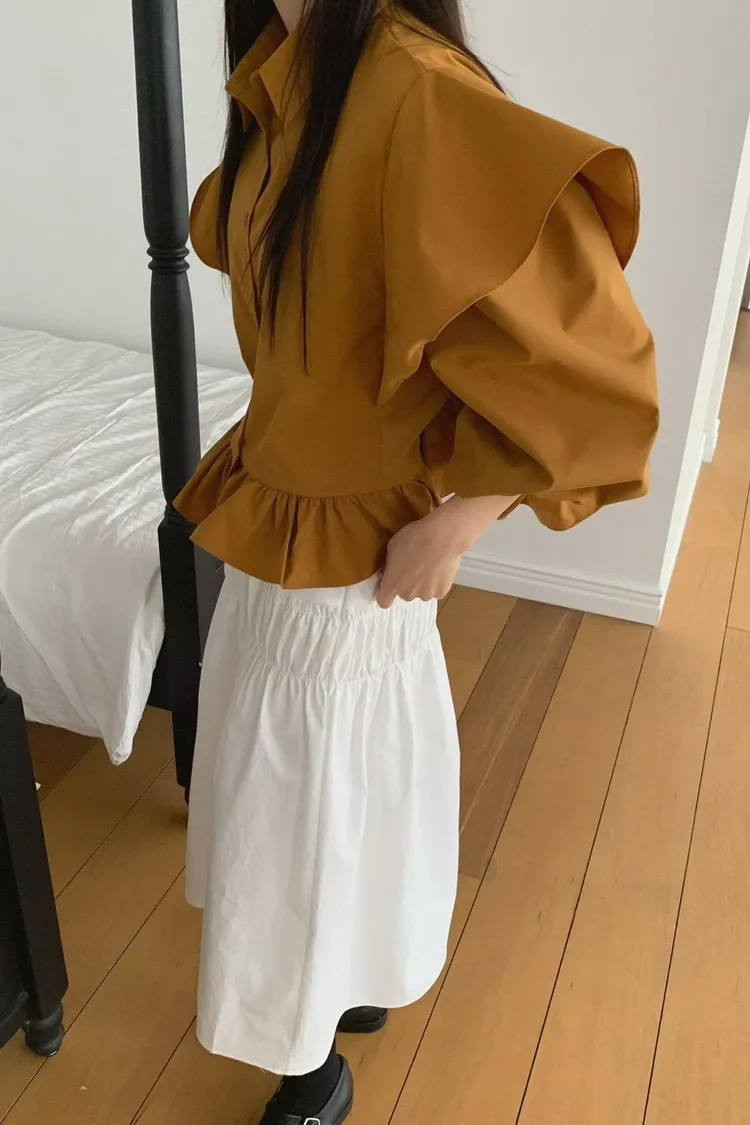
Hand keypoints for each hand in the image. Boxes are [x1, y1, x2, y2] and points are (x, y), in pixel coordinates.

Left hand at [377, 494, 519, 608]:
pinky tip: (442, 563)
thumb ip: (390, 563)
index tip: (388, 582)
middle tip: (413, 562)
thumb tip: (390, 570)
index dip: (385, 592)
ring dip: (424, 580)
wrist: (446, 535)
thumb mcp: (394, 545)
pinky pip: (438, 586)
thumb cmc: (415, 535)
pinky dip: (439, 578)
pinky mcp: (444, 590)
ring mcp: (428, 593)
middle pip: (405, 594)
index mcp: (392, 585)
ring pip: (423, 590)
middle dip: (407, 581)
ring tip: (430, 560)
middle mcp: (409, 594)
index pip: (383, 601)